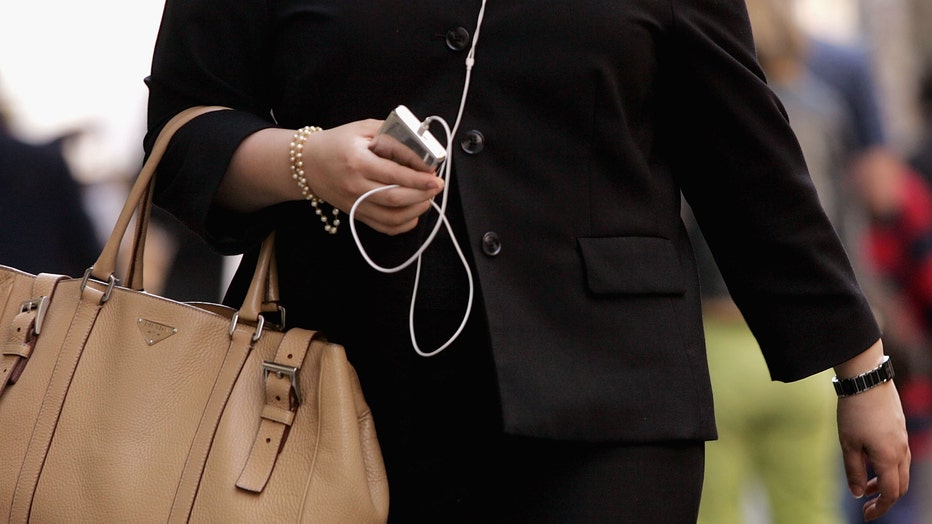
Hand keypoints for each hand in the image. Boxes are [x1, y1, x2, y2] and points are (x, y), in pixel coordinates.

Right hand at [302, 120, 443, 234]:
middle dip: (423, 193)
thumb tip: (421, 148)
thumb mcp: (363, 129)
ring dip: (417, 209)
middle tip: (437, 185)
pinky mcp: (357, 214)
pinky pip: (384, 227)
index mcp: (358, 162)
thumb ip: (392, 135)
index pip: (394, 173)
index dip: (419, 175)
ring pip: (392, 217)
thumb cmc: (338, 142)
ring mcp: (356, 204)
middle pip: (396, 198)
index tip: (435, 173)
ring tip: (428, 197)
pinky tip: (414, 212)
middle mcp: (356, 186)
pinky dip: (404, 224)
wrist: (307, 163)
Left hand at [836, 379, 909, 520]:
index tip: (866, 515)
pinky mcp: (899, 430)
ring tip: (863, 485)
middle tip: (865, 505)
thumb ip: (853, 470)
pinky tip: (868, 462)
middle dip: (884, 499)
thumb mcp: (847, 443)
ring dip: (884, 483)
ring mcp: (902, 440)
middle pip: (900, 486)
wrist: (867, 380)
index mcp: (889, 458)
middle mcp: (901, 451)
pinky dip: (886, 468)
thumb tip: (857, 493)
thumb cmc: (854, 411)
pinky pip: (898, 457)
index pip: (890, 493)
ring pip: (900, 471)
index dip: (879, 507)